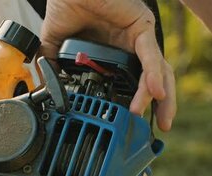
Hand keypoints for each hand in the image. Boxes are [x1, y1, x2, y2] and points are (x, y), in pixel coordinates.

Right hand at [40, 0, 175, 130]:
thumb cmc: (66, 5)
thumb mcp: (55, 43)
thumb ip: (54, 64)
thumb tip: (48, 86)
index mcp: (114, 53)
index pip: (133, 82)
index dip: (136, 101)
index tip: (132, 123)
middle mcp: (130, 48)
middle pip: (154, 80)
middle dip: (162, 105)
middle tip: (161, 127)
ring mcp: (138, 37)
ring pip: (158, 71)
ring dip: (162, 97)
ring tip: (160, 118)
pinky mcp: (140, 26)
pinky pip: (150, 55)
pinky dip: (153, 75)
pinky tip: (154, 92)